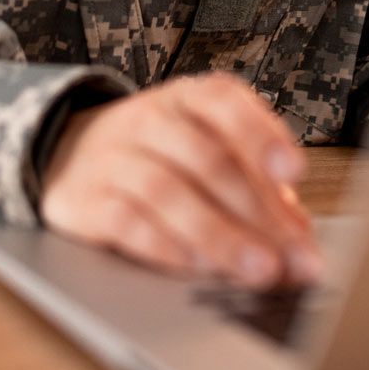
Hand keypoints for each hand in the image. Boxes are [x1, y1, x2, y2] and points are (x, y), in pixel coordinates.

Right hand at [39, 73, 321, 289]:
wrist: (68, 157)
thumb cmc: (161, 158)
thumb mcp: (206, 153)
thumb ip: (256, 189)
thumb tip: (300, 239)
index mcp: (186, 99)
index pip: (223, 101)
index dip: (261, 133)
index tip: (295, 171)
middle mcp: (148, 120)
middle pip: (207, 158)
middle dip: (257, 212)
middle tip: (292, 257)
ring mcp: (111, 158)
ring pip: (168, 191)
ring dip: (219, 235)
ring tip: (257, 270)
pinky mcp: (84, 200)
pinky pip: (126, 221)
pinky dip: (166, 246)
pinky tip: (197, 268)